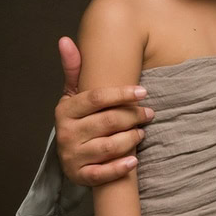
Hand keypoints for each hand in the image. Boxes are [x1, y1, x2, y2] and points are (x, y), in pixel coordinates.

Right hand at [55, 36, 153, 185]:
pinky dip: (119, 168)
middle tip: (150, 113)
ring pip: (108, 146)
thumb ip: (75, 69)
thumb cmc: (80, 119)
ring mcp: (72, 156)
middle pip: (107, 121)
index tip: (143, 91)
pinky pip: (102, 175)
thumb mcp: (74, 95)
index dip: (122, 94)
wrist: (72, 157)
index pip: (95, 98)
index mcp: (65, 110)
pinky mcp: (80, 176)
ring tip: (142, 132)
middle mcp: (66, 133)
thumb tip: (65, 39)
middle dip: (133, 116)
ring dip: (130, 138)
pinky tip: (134, 161)